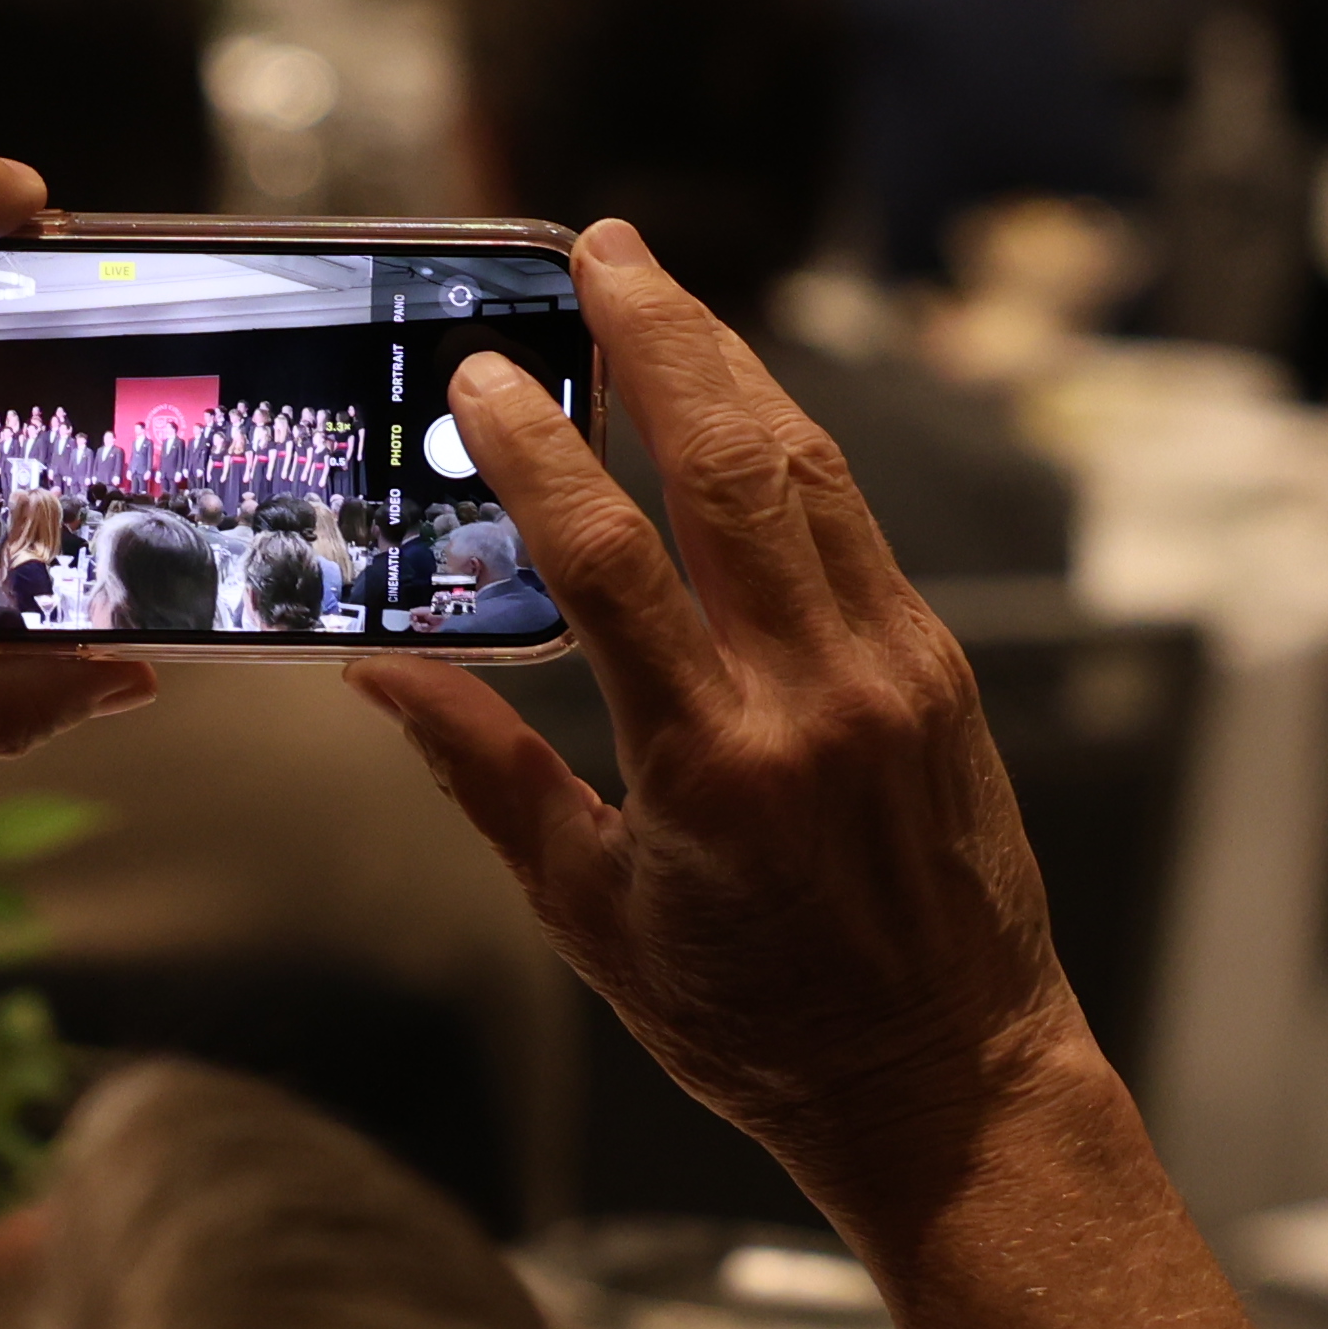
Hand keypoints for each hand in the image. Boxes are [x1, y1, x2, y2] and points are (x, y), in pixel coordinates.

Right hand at [347, 225, 1091, 1237]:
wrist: (946, 1078)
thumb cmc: (755, 1023)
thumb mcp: (590, 918)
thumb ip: (487, 778)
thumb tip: (381, 675)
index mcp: (711, 766)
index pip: (610, 564)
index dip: (540, 453)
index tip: (484, 374)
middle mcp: (814, 696)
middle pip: (729, 470)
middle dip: (661, 341)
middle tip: (600, 250)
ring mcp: (892, 671)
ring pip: (807, 473)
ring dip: (730, 368)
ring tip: (659, 292)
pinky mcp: (937, 669)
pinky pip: (852, 524)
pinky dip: (788, 446)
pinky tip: (737, 404)